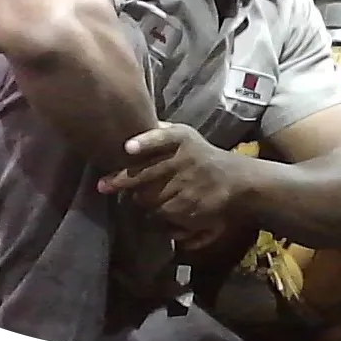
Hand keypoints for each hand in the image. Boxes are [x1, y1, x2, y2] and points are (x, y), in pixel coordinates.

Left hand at [98, 123, 246, 243]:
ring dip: (143, 200)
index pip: (163, 137)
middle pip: (145, 174)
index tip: (128, 148)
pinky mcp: (192, 208)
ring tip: (149, 195)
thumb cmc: (200, 155)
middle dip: (122, 181)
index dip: (145, 143)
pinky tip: (167, 207)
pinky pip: (162, 216)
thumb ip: (160, 132)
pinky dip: (159, 215)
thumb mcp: (184, 136)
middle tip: (104, 185)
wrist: (235, 181)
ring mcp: (189, 186)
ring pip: (149, 199)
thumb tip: (129, 125)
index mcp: (182, 139)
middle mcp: (186, 160)